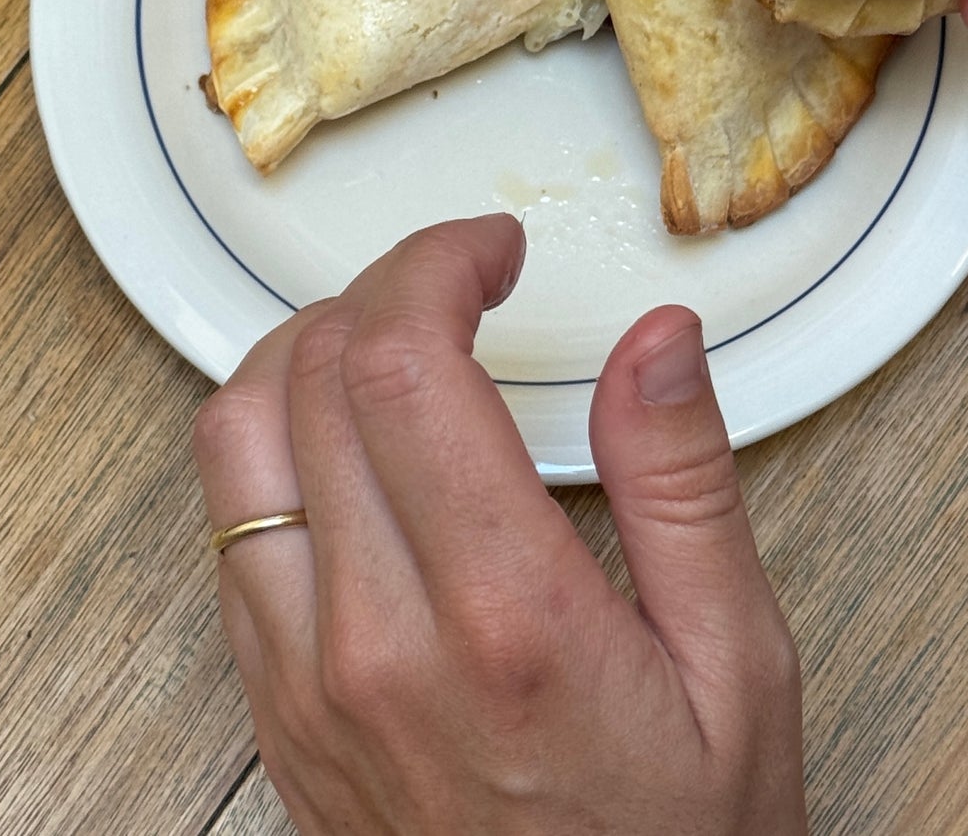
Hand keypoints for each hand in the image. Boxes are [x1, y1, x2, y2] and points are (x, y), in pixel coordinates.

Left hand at [193, 214, 804, 834]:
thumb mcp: (738, 665)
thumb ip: (684, 483)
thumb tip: (659, 340)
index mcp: (505, 615)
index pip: (400, 362)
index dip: (433, 262)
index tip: (487, 250)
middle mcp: (375, 643)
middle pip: (309, 376)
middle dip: (381, 288)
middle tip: (456, 284)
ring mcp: (305, 684)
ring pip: (235, 442)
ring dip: (304, 352)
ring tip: (389, 341)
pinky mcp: (276, 715)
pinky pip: (229, 532)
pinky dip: (273, 442)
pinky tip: (349, 445)